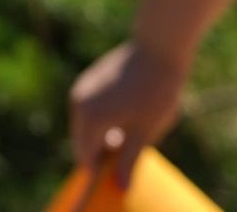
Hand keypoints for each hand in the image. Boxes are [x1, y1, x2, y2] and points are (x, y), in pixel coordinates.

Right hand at [70, 40, 187, 188]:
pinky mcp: (88, 79)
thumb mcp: (145, 133)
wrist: (157, 50)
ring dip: (102, 134)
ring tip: (130, 132)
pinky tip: (126, 114)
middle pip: (82, 140)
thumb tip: (120, 186)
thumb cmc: (156, 94)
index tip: (114, 177)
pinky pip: (88, 108)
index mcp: (90, 119)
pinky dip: (101, 118)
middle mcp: (78, 103)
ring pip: (85, 124)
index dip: (99, 170)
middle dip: (100, 151)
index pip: (85, 156)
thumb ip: (128, 160)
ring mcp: (81, 89)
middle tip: (127, 154)